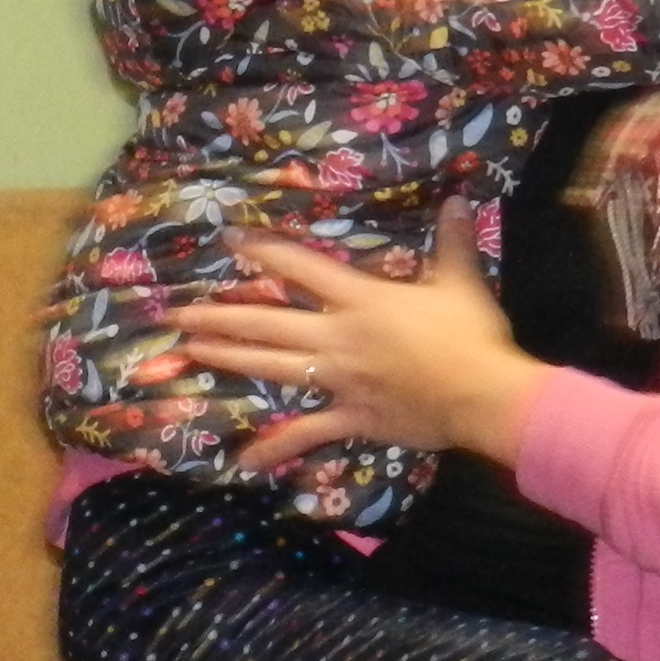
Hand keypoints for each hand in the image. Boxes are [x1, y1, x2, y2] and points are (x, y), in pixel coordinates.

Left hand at [173, 205, 549, 472]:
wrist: (482, 395)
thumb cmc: (471, 337)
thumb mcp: (461, 282)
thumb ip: (452, 242)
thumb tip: (459, 200)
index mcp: (361, 300)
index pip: (301, 268)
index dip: (263, 252)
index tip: (229, 239)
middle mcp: (338, 336)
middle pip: (267, 321)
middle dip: (220, 315)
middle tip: (177, 312)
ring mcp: (339, 379)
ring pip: (273, 366)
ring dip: (229, 358)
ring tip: (191, 351)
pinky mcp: (350, 417)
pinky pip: (307, 433)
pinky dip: (276, 448)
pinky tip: (244, 460)